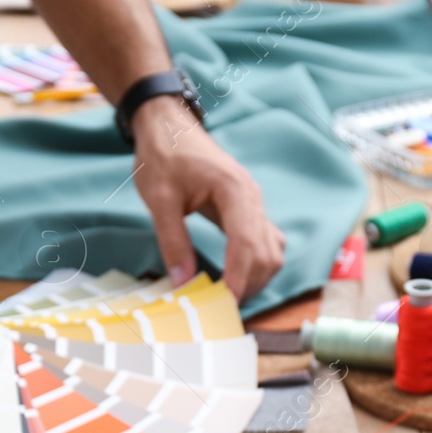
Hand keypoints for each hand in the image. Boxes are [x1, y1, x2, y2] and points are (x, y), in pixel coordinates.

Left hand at [130, 98, 285, 301]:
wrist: (168, 125)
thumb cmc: (163, 155)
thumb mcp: (159, 199)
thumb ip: (173, 241)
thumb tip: (183, 282)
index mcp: (234, 190)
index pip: (246, 243)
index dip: (239, 277)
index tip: (225, 302)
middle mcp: (253, 198)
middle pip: (266, 252)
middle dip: (249, 283)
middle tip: (223, 307)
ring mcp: (254, 204)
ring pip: (272, 251)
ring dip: (257, 278)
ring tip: (229, 297)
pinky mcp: (249, 209)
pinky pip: (266, 243)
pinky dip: (257, 265)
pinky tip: (237, 278)